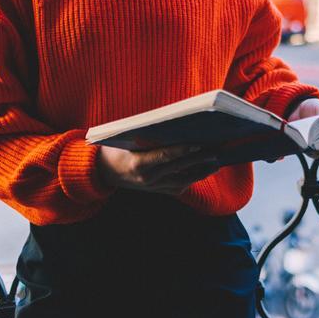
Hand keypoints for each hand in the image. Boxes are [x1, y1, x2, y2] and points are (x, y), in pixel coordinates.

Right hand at [95, 144, 219, 195]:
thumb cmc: (114, 148)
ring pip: (183, 180)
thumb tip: (175, 126)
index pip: (165, 156)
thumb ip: (149, 135)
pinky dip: (192, 178)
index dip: (183, 151)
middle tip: (217, 150)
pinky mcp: (157, 191)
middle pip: (179, 168)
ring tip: (216, 162)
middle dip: (199, 159)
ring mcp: (153, 187)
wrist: (101, 171)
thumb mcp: (126, 138)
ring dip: (201, 171)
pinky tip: (204, 170)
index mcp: (138, 163)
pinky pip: (179, 186)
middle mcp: (147, 178)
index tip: (199, 144)